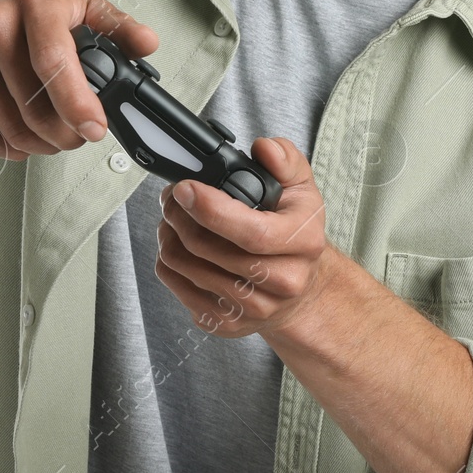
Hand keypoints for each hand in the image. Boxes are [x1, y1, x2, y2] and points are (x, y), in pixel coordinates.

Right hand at [0, 0, 157, 160]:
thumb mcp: (70, 5)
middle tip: (77, 136)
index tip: (95, 128)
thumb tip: (147, 43)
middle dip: (64, 134)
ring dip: (39, 145)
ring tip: (49, 136)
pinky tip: (17, 136)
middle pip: (35, 106)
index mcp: (34, 3)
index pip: (55, 60)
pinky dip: (8, 148)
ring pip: (12, 128)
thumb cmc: (17, 13)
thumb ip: (113, 26)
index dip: (77, 102)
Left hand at [154, 135, 329, 340]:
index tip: (186, 188)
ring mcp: (255, 308)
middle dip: (180, 216)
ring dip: (169, 236)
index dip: (210, 209)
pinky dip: (169, 264)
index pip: (251, 233)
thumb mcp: (300, 188)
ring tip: (173, 217)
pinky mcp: (229, 324)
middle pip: (210, 250)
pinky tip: (178, 245)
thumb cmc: (295, 232)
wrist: (302, 287)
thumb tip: (264, 149)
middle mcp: (283, 281)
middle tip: (173, 196)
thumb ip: (284, 160)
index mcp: (303, 242)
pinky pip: (180, 290)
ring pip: (188, 269)